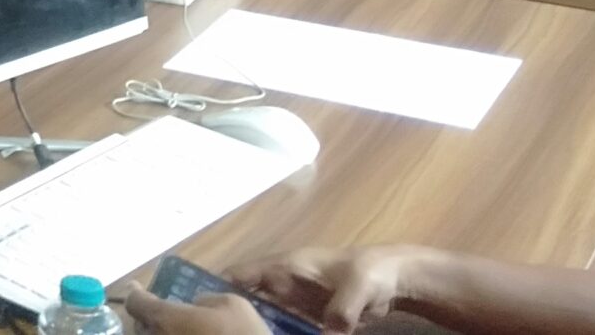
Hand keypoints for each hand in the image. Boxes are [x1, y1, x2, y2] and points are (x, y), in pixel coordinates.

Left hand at [120, 285, 271, 334]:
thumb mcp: (232, 304)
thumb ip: (206, 299)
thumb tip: (196, 305)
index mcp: (166, 319)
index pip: (137, 304)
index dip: (135, 294)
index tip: (136, 288)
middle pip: (140, 327)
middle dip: (148, 317)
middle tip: (161, 312)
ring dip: (159, 334)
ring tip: (173, 329)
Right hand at [231, 245, 426, 334]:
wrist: (396, 279)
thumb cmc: (372, 272)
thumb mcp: (357, 288)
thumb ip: (341, 310)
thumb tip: (329, 333)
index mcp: (286, 266)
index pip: (241, 274)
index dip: (217, 288)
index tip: (198, 308)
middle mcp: (282, 283)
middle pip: (245, 300)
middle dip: (229, 315)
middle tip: (216, 333)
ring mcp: (293, 302)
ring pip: (261, 317)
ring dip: (251, 329)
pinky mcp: (306, 318)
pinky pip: (281, 330)